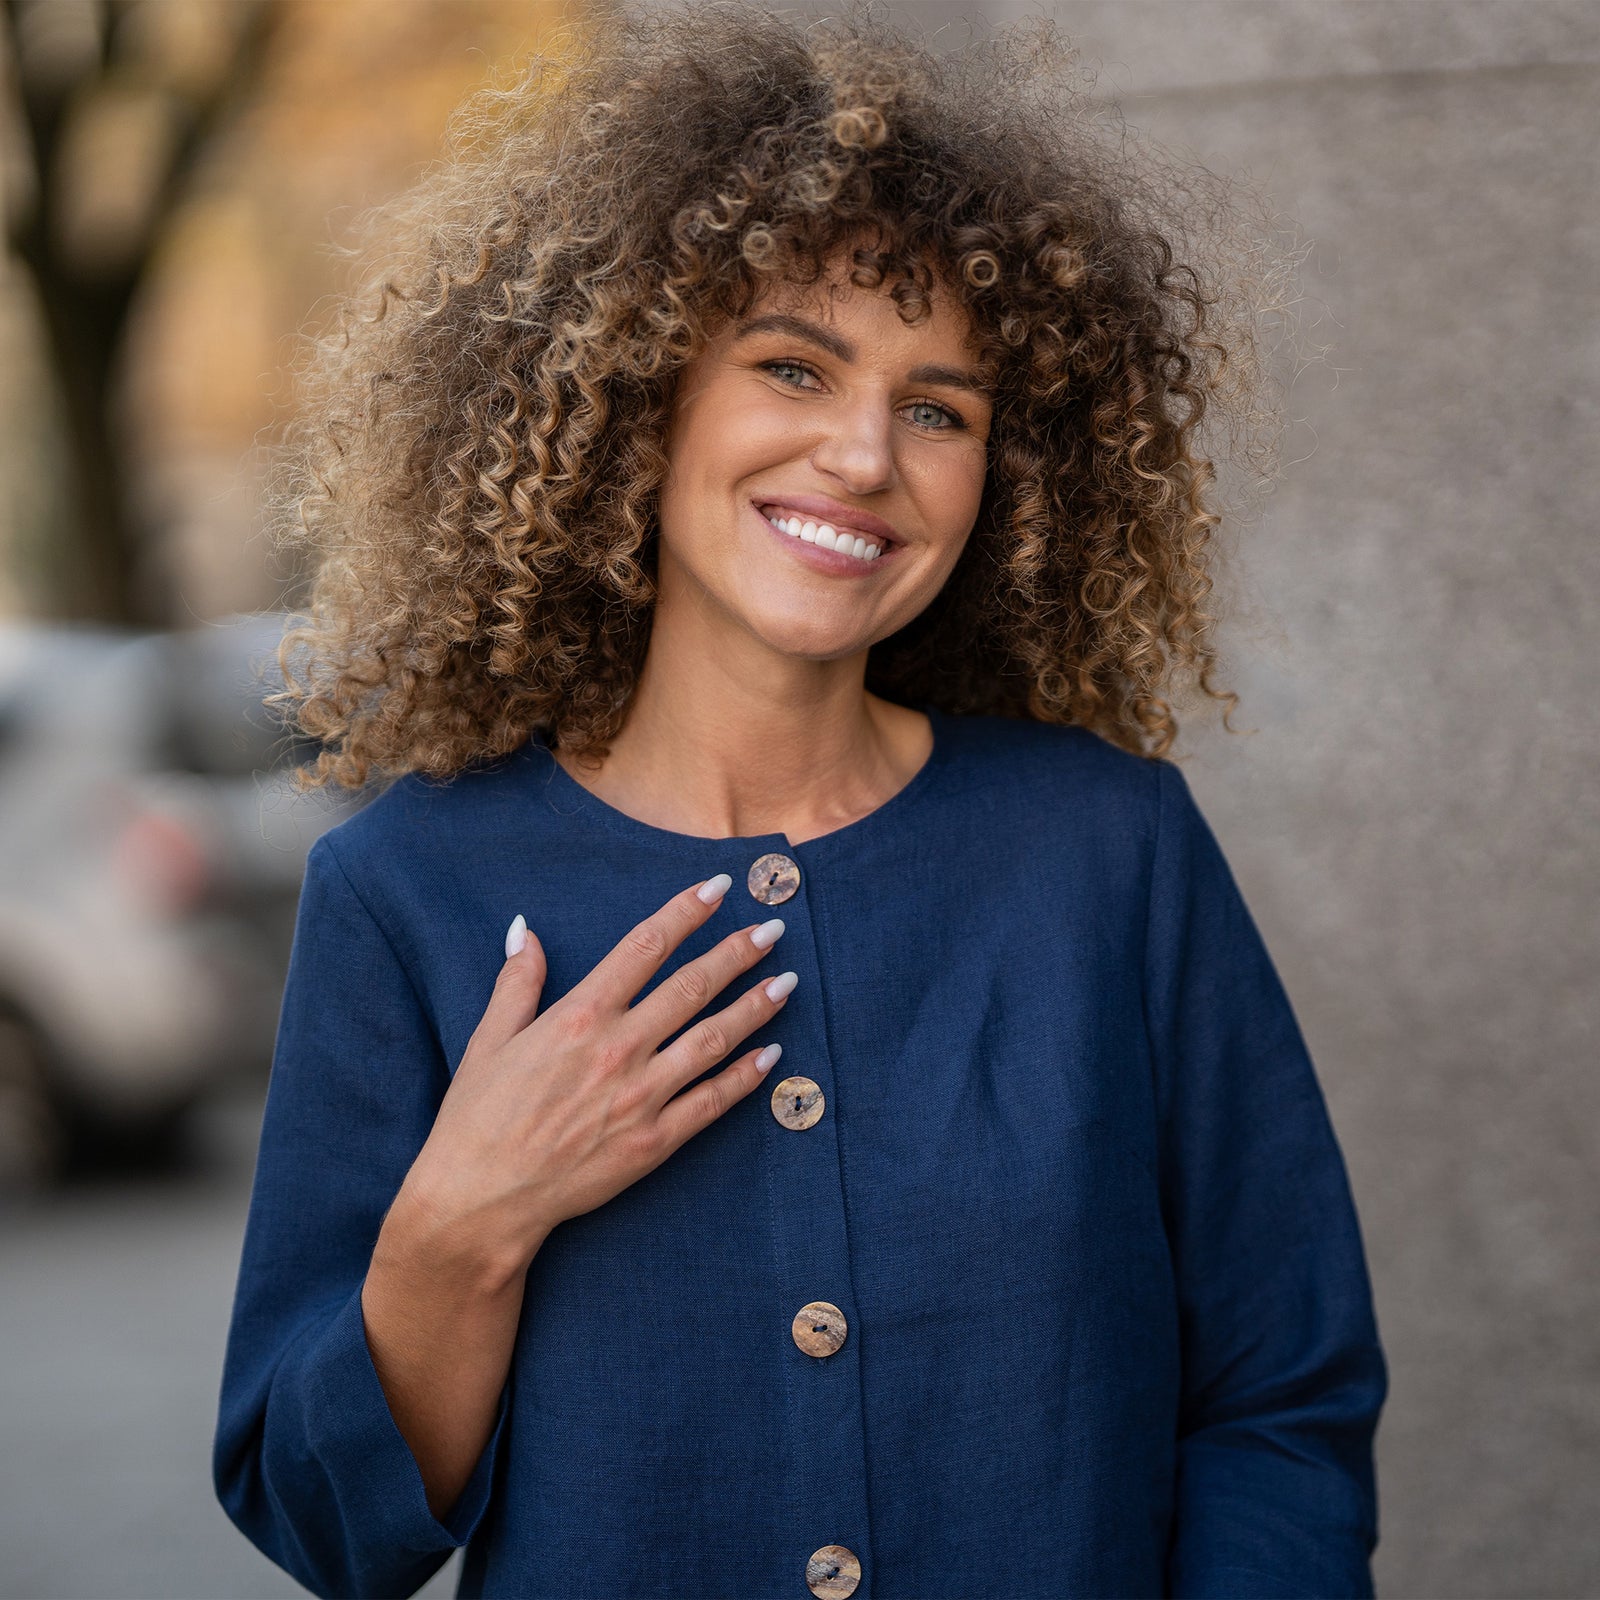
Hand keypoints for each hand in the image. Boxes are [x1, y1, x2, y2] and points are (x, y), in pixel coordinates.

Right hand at [390, 874, 794, 1284]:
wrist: (481, 1199)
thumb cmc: (477, 1119)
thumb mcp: (488, 1040)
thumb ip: (517, 982)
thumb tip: (525, 929)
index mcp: (578, 1017)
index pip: (645, 947)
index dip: (686, 913)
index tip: (718, 889)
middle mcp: (617, 1050)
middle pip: (692, 987)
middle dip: (737, 953)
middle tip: (773, 929)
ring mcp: (641, 1097)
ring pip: (713, 1040)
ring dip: (754, 1008)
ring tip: (786, 982)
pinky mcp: (654, 1142)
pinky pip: (711, 1103)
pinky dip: (745, 1077)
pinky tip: (770, 1055)